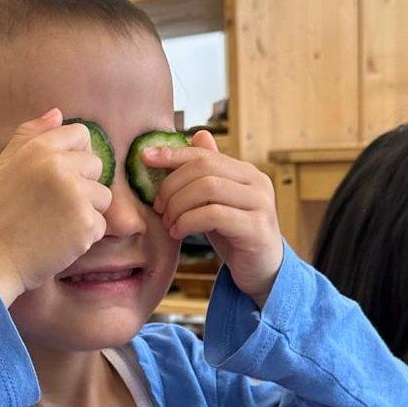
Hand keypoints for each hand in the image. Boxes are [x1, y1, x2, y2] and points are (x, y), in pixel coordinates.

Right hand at [0, 110, 110, 304]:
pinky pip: (101, 224)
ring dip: (87, 211)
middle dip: (83, 184)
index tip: (61, 176)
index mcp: (39, 149)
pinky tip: (60, 239)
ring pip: (104, 196)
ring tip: (57, 222)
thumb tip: (58, 113)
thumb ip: (30, 135)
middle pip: (96, 165)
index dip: (75, 154)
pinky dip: (85, 235)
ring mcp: (75, 196)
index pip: (80, 134)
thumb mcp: (5, 165)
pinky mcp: (86, 224)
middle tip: (54, 204)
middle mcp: (59, 167)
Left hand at [148, 130, 283, 306]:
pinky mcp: (256, 229)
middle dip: (172, 186)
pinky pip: (214, 215)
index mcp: (247, 172)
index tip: (145, 157)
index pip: (205, 154)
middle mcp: (258, 183)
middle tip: (159, 207)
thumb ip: (209, 173)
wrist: (262, 271)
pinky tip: (179, 233)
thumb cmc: (236, 235)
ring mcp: (260, 205)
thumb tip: (198, 135)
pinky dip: (189, 222)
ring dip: (179, 206)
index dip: (173, 154)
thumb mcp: (218, 202)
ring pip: (207, 189)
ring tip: (169, 223)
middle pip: (204, 169)